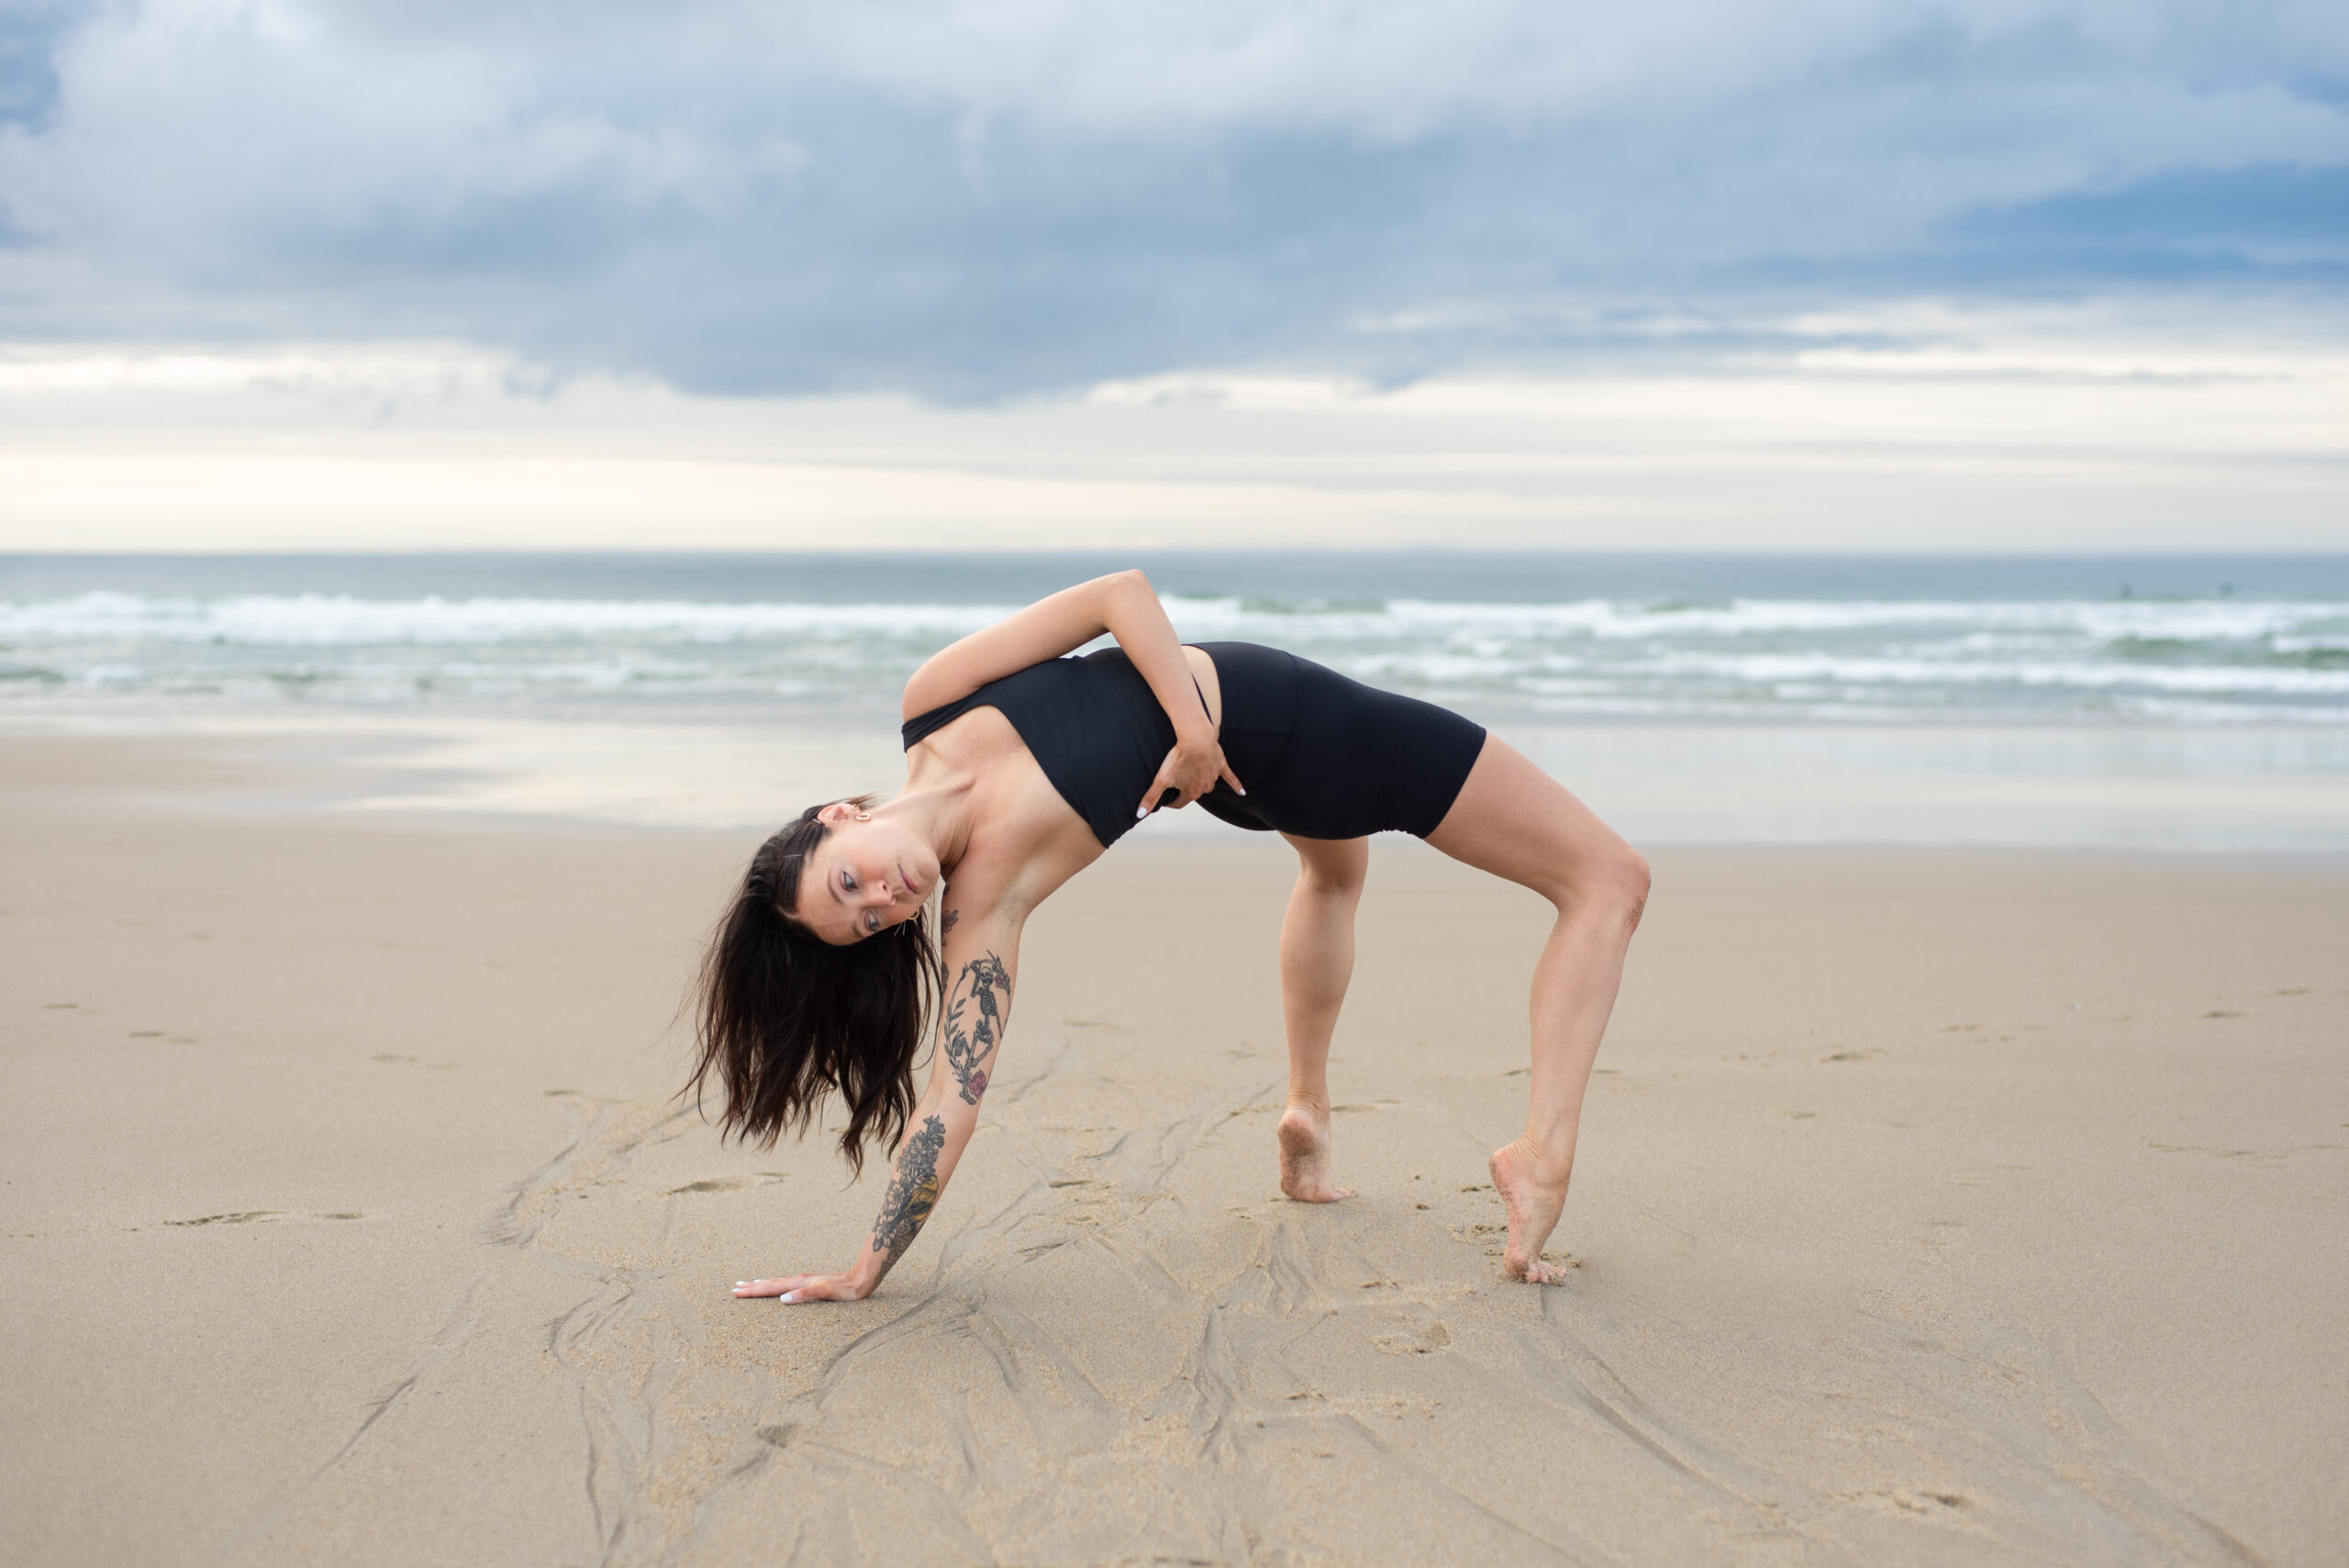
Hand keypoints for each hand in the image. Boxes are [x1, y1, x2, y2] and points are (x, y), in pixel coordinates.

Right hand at [733, 1271, 872, 1303]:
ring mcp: (804, 1281)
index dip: (753, 1291)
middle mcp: (799, 1280)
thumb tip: (782, 1299)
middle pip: (770, 1283)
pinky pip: (786, 1284)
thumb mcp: (826, 1292)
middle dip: (752, 1287)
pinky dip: (775, 1285)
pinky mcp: (810, 1284)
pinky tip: (777, 1287)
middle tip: (734, 1288)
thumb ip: (805, 1295)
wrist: (861, 1278)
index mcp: (798, 1283)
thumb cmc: (845, 1289)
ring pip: (777, 1283)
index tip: (736, 1291)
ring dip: (762, 1284)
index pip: (770, 1288)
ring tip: (749, 1284)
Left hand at [1137, 729, 1245, 817]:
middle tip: (1175, 779)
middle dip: (1184, 788)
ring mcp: (1214, 777)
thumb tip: (1139, 814)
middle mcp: (1205, 788)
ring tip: (1191, 770)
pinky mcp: (1221, 765)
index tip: (1164, 799)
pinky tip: (1243, 792)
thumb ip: (1150, 797)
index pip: (1178, 803)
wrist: (1196, 739)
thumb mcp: (1161, 779)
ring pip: (1206, 783)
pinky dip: (1236, 785)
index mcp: (1191, 793)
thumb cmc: (1178, 758)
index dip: (1170, 801)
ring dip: (1200, 780)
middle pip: (1192, 792)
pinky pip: (1231, 778)